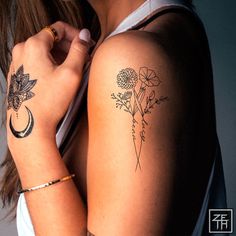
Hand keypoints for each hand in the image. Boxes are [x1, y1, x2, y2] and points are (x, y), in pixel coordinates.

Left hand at [7, 22, 91, 144]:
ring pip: (44, 51)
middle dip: (69, 46)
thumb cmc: (49, 102)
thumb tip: (85, 35)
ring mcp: (18, 63)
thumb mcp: (71, 73)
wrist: (30, 125)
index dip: (76, 34)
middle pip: (50, 39)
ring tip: (74, 69)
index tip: (86, 44)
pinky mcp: (19, 75)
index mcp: (33, 46)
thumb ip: (80, 50)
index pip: (58, 28)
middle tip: (83, 57)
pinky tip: (60, 77)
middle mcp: (21, 51)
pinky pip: (37, 62)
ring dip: (61, 56)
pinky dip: (50, 64)